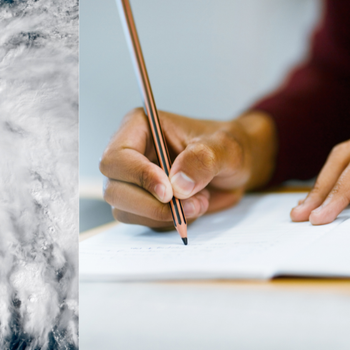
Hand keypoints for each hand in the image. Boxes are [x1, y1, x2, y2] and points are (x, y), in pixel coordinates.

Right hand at [100, 109, 276, 227]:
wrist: (235, 167)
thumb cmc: (227, 147)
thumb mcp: (224, 147)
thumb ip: (202, 160)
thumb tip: (178, 184)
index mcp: (139, 128)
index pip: (117, 157)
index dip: (139, 177)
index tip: (169, 192)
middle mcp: (129, 155)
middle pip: (114, 189)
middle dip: (151, 204)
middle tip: (189, 204)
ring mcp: (132, 181)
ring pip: (124, 209)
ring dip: (162, 214)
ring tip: (197, 203)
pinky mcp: (140, 202)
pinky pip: (141, 221)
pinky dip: (167, 221)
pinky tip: (191, 207)